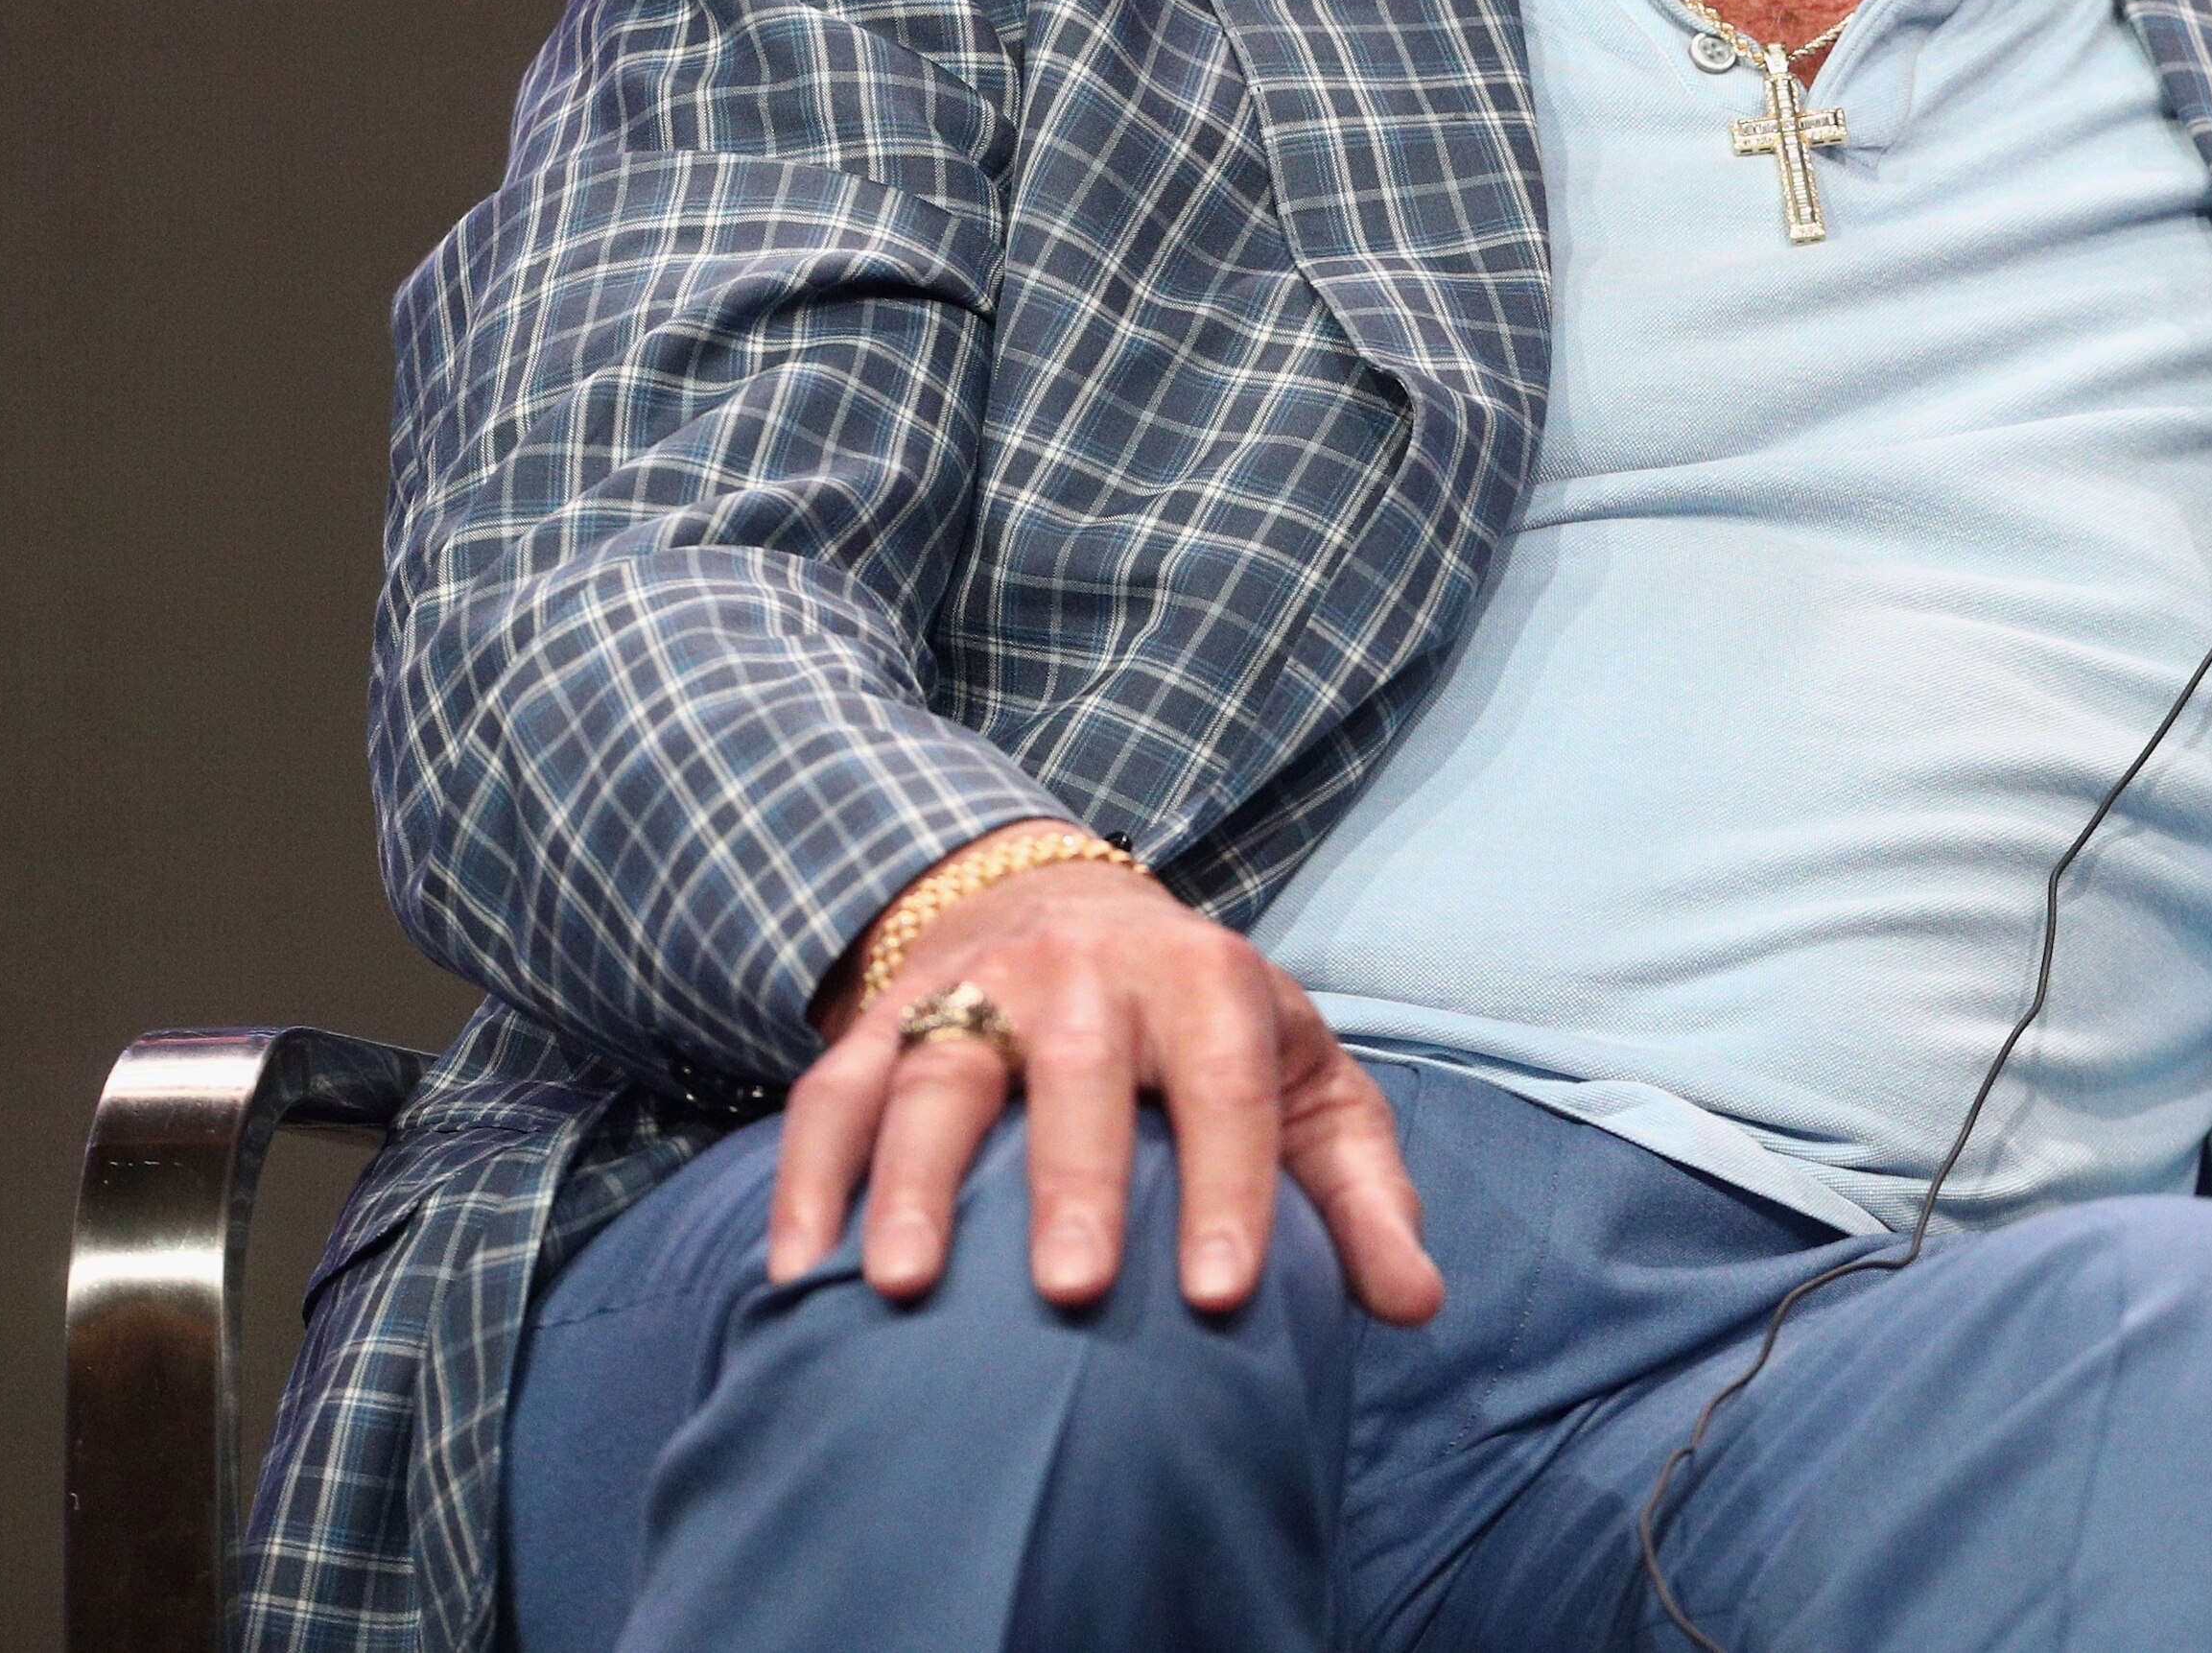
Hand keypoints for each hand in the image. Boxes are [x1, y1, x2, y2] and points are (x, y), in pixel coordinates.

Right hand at [764, 823, 1445, 1324]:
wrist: (1067, 909)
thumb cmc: (1207, 1033)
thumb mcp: (1305, 1087)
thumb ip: (1360, 1194)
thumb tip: (1416, 1303)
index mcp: (1205, 981)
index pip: (1228, 1082)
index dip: (1232, 1186)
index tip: (1223, 1297)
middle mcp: (1087, 968)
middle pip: (1077, 1067)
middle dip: (1075, 1178)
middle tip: (1073, 1292)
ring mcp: (974, 988)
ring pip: (935, 1074)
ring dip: (912, 1179)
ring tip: (899, 1288)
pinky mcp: (883, 1017)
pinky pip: (830, 1091)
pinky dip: (806, 1175)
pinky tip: (795, 1269)